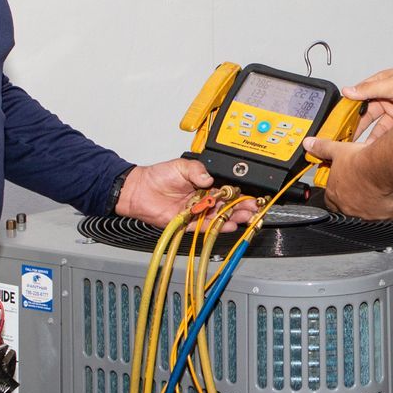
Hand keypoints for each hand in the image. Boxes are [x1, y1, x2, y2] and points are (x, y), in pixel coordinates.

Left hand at [118, 158, 256, 229]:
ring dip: (234, 217)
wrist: (139, 191)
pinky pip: (206, 227)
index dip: (240, 191)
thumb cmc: (157, 176)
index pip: (227, 188)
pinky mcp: (189, 223)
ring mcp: (197, 211)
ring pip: (220, 216)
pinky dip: (218, 226)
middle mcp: (203, 198)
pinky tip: (229, 224)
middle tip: (254, 207)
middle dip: (242, 205)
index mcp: (205, 183)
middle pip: (228, 204)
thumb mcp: (181, 165)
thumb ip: (197, 170)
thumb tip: (210, 178)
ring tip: (246, 216)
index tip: (251, 193)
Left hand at [302, 135, 392, 220]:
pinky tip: (390, 194)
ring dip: (372, 203)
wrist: (382, 167)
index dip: (336, 192)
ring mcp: (367, 213)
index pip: (330, 200)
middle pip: (349, 206)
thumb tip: (309, 144)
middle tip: (363, 184)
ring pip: (369, 211)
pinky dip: (389, 207)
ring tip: (377, 186)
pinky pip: (387, 214)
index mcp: (335, 194)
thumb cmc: (362, 161)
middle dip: (355, 197)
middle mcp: (349, 207)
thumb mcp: (337, 150)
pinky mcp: (384, 215)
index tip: (343, 184)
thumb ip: (322, 148)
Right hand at [345, 63, 392, 142]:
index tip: (338, 123)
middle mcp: (384, 98)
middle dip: (355, 128)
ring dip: (368, 138)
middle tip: (345, 140)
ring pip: (375, 128)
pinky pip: (387, 135)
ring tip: (359, 149)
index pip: (357, 99)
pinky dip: (381, 142)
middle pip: (364, 116)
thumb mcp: (391, 84)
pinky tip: (376, 149)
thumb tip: (348, 90)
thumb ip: (369, 89)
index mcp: (378, 85)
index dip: (347, 111)